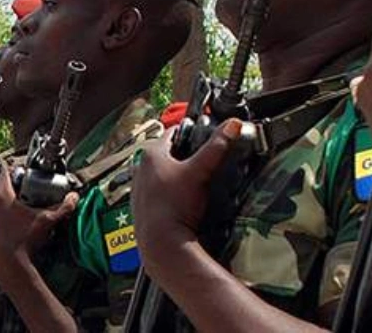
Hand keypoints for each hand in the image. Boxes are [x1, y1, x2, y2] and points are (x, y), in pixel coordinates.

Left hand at [0, 165, 75, 267]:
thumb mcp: (47, 220)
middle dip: (17, 185)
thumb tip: (73, 198)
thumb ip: (63, 207)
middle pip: (3, 185)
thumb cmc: (22, 240)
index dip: (17, 167)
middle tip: (31, 188)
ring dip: (10, 199)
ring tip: (25, 204)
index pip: (6, 170)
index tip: (26, 169)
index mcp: (2, 194)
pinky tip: (18, 221)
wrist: (8, 264)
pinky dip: (5, 213)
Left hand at [131, 120, 241, 269]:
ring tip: (195, 184)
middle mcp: (140, 170)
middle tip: (203, 163)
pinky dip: (170, 194)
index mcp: (151, 155)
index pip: (174, 133)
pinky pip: (158, 194)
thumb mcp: (201, 171)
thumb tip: (232, 125)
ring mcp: (139, 191)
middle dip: (185, 156)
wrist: (163, 245)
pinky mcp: (142, 209)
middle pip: (168, 154)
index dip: (191, 133)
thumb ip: (217, 147)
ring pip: (162, 175)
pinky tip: (183, 202)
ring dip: (176, 176)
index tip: (204, 137)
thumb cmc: (175, 207)